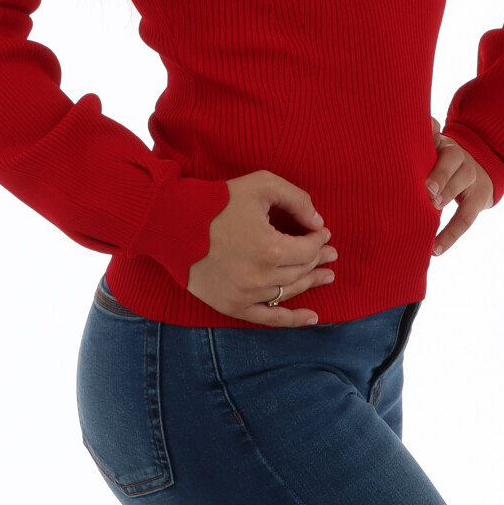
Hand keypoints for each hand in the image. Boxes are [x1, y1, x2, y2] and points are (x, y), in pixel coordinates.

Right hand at [187, 170, 336, 326]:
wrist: (172, 222)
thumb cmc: (218, 200)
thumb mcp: (262, 185)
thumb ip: (296, 199)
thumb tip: (318, 223)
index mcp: (271, 247)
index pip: (309, 248)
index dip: (320, 239)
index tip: (322, 231)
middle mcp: (261, 276)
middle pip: (301, 270)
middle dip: (318, 259)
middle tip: (330, 254)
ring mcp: (246, 295)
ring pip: (289, 292)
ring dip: (310, 282)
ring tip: (326, 276)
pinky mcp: (231, 305)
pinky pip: (268, 318)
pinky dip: (292, 319)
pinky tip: (312, 317)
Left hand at [426, 116, 493, 255]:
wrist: (481, 165)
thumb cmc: (442, 159)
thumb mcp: (434, 146)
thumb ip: (423, 139)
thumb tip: (415, 125)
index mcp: (445, 144)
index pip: (439, 139)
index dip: (431, 145)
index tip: (416, 160)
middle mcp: (461, 158)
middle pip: (454, 162)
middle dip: (440, 175)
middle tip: (426, 190)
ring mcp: (471, 179)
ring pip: (462, 187)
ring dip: (447, 198)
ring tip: (431, 212)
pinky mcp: (478, 200)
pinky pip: (465, 218)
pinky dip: (450, 235)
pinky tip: (435, 249)